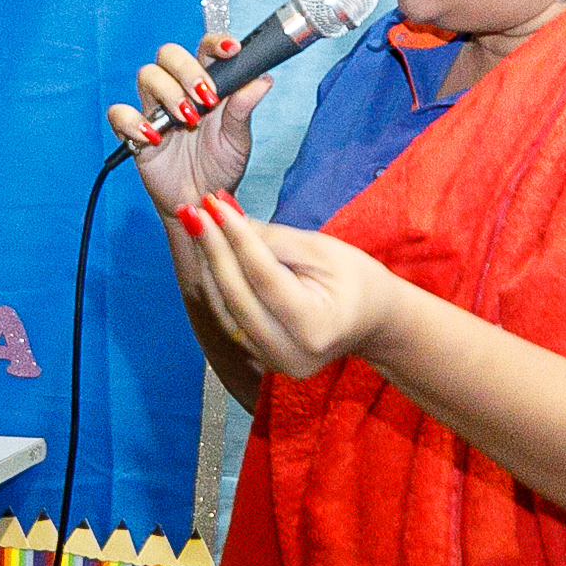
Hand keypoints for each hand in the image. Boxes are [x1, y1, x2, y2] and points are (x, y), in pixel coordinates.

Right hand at [108, 33, 264, 214]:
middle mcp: (178, 91)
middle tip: (206, 98)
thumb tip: (262, 79)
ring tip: (187, 120)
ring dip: (168, 93)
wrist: (202, 202)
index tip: (231, 50)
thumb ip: (244, 108)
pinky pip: (119, 114)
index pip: (204, 49)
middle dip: (187, 69)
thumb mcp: (239, 140)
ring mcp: (155, 110)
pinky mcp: (134, 133)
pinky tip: (153, 138)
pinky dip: (132, 121)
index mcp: (206, 85)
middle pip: (169, 54)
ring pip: (148, 76)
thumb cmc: (221, 167)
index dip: (215, 43)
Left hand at [184, 191, 400, 379]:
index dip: (235, 238)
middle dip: (212, 248)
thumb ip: (273, 238)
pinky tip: (208, 251)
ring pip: (225, 308)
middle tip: (193, 210)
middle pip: (237, 295)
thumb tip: (226, 217)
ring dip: (207, 264)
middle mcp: (290, 353)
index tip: (213, 204)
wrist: (373, 322)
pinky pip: (229, 317)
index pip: (264, 276)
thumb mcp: (322, 250)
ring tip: (196, 224)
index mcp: (315, 326)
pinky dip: (217, 283)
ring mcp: (273, 361)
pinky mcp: (260, 358)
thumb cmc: (356, 280)